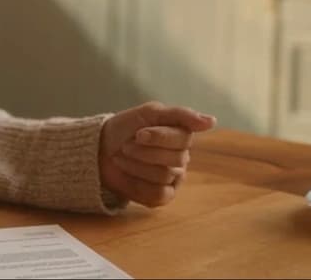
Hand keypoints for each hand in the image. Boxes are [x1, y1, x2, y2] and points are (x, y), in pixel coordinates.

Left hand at [99, 101, 216, 207]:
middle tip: (126, 146)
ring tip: (123, 157)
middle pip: (175, 159)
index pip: (182, 139)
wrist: (99, 149)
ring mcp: (173, 178)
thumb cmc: (125, 128)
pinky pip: (159, 193)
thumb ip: (181, 115)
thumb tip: (212, 121)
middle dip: (144, 152)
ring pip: (164, 175)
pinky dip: (138, 182)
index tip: (138, 133)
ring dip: (137, 165)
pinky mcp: (161, 196)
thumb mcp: (149, 113)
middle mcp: (181, 158)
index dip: (158, 137)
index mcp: (181, 136)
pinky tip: (129, 173)